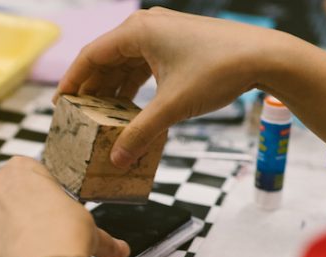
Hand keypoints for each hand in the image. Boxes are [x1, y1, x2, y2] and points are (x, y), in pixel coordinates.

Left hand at [0, 157, 129, 256]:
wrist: (47, 255)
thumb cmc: (69, 230)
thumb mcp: (90, 227)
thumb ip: (103, 239)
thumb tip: (123, 252)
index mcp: (23, 169)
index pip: (15, 172)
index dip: (22, 191)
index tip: (32, 206)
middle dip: (0, 207)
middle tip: (19, 227)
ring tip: (3, 240)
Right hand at [55, 8, 289, 167]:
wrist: (266, 57)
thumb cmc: (219, 71)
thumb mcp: (172, 107)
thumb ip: (140, 134)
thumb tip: (117, 161)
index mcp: (137, 31)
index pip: (90, 57)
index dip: (71, 82)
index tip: (59, 105)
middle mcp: (146, 26)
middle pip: (104, 59)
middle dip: (91, 89)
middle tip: (77, 116)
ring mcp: (162, 32)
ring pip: (124, 62)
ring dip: (111, 89)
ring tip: (100, 116)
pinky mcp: (176, 42)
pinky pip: (142, 63)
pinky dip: (131, 85)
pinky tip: (129, 107)